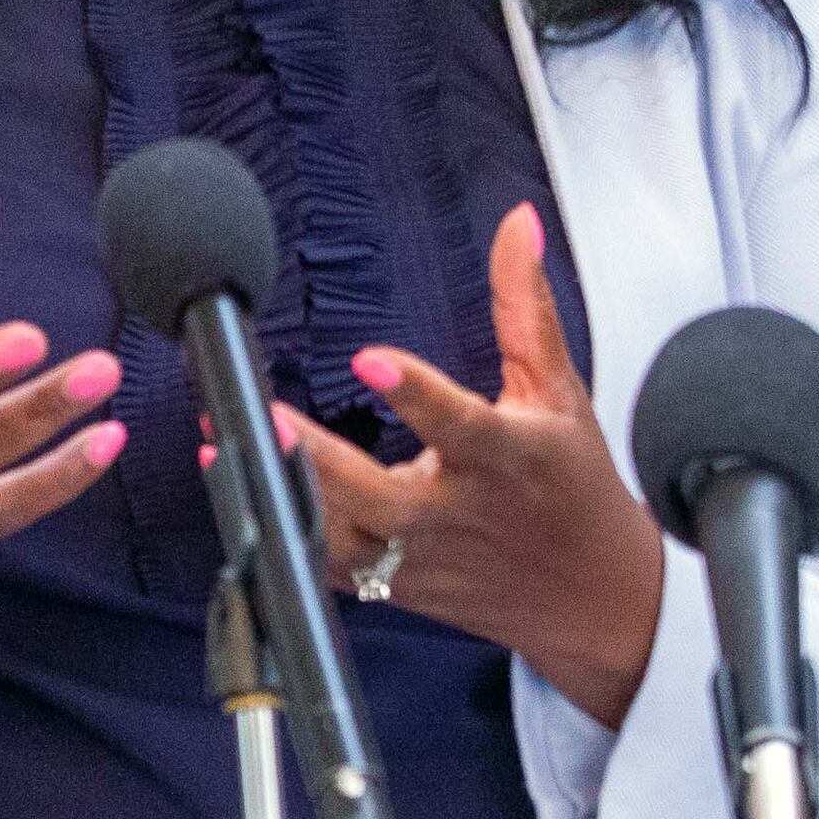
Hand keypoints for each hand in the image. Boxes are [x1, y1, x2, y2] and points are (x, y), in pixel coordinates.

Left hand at [286, 202, 664, 727]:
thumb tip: (516, 223)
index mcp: (505, 457)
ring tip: (222, 445)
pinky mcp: (394, 587)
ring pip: (341, 539)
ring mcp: (421, 557)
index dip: (414, 393)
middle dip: (318, 460)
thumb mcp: (558, 389)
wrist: (596, 595)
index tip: (368, 357)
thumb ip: (523, 304)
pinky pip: (327, 566)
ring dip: (281, 493)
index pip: (458, 423)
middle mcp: (458, 512)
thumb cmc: (572, 483)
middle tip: (266, 416)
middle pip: (379, 497)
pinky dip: (283, 530)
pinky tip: (238, 485)